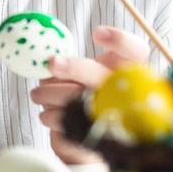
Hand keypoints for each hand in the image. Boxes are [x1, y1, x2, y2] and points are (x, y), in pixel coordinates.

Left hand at [30, 24, 148, 163]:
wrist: (85, 133)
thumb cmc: (81, 92)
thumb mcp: (80, 72)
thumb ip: (69, 63)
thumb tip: (48, 60)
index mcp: (126, 70)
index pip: (136, 52)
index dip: (121, 41)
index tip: (96, 33)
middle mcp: (125, 93)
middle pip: (104, 76)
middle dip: (76, 67)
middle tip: (52, 62)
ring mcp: (113, 117)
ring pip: (83, 100)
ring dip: (52, 94)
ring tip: (37, 94)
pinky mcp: (97, 138)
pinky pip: (70, 125)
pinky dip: (52, 117)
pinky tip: (46, 114)